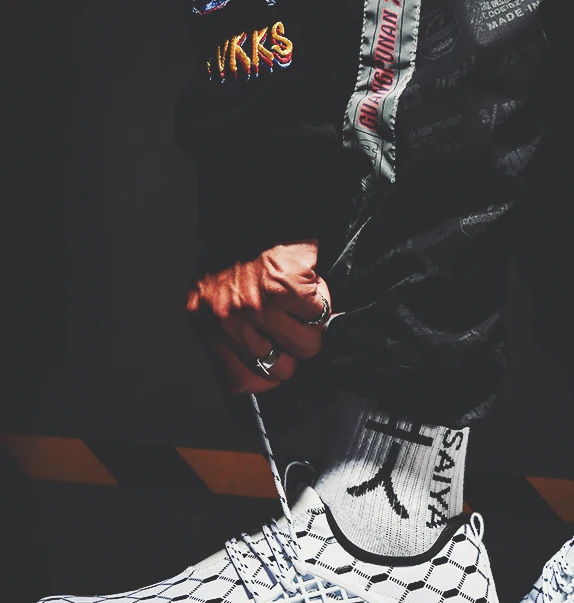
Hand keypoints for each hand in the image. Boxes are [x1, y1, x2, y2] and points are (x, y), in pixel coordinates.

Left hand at [186, 240, 330, 392]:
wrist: (257, 202)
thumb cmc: (240, 247)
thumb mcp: (217, 293)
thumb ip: (230, 331)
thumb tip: (263, 366)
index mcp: (206, 322)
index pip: (239, 381)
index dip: (266, 378)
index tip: (278, 362)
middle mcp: (227, 318)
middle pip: (280, 369)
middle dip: (293, 349)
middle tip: (291, 321)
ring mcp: (256, 305)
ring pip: (307, 347)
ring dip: (313, 326)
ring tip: (301, 301)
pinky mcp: (285, 288)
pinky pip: (319, 317)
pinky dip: (321, 299)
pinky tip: (307, 281)